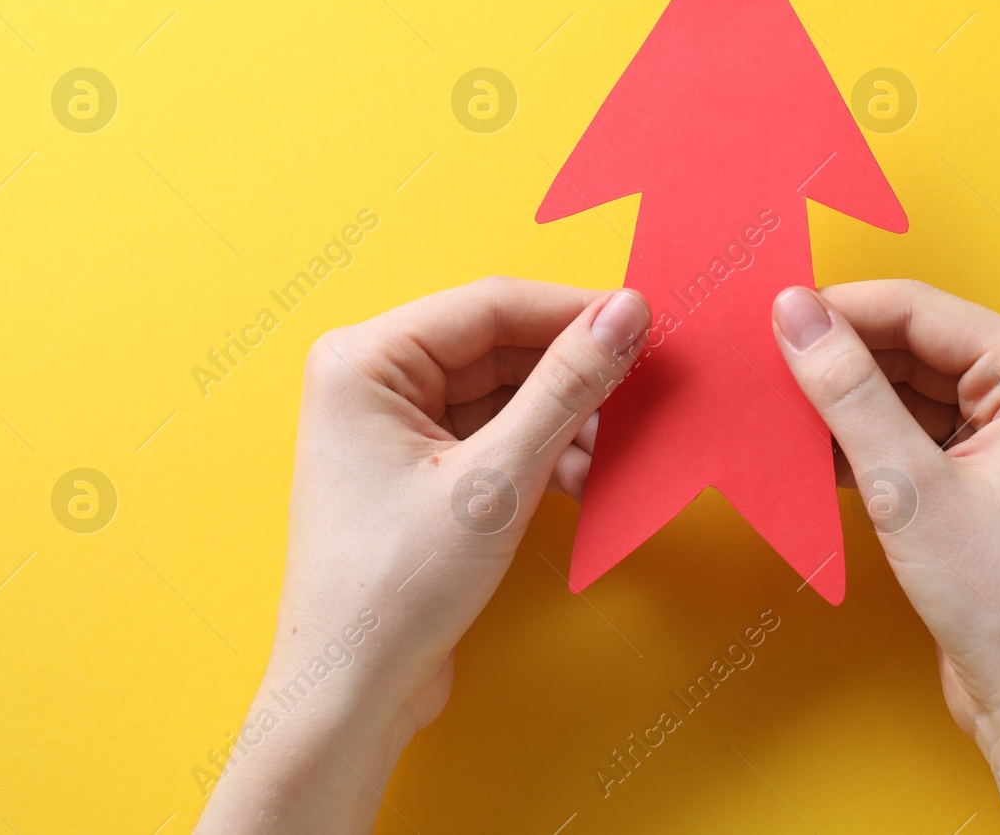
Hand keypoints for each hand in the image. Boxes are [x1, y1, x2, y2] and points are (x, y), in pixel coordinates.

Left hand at [196, 277, 650, 833]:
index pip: (490, 305)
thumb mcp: (496, 480)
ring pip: (507, 393)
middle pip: (501, 346)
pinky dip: (546, 452)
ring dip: (567, 420)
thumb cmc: (393, 590)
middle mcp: (373, 381)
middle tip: (648, 388)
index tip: (647, 322)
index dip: (575, 312)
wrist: (351, 694)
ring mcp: (395, 427)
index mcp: (365, 361)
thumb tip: (626, 314)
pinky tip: (589, 481)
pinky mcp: (420, 470)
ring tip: (620, 451)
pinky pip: (497, 434)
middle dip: (576, 373)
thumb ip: (566, 388)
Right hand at [771, 280, 999, 833]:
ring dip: (845, 404)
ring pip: (907, 389)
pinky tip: (812, 459)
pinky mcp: (987, 474)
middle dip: (839, 358)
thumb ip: (848, 392)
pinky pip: (914, 432)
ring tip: (778, 417)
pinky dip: (865, 442)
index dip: (838, 311)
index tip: (766, 321)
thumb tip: (795, 314)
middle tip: (762, 372)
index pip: (919, 310)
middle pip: (913, 345)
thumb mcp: (909, 488)